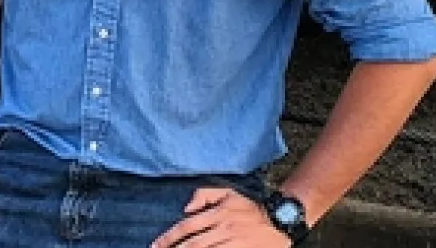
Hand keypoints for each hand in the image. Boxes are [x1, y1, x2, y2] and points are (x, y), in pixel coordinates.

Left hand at [150, 187, 291, 247]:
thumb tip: (186, 208)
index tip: (156, 245)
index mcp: (219, 213)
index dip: (170, 237)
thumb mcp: (229, 193)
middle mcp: (224, 228)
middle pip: (194, 244)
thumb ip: (205, 194)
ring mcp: (233, 242)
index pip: (188, 226)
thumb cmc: (250, 208)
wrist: (279, 221)